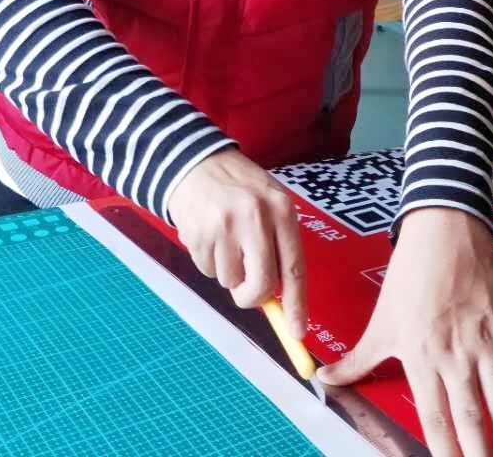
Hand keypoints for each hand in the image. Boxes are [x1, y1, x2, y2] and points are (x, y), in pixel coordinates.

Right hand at [169, 148, 306, 338]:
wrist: (195, 162)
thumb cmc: (240, 188)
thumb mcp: (270, 204)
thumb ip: (279, 245)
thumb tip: (281, 298)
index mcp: (282, 210)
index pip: (294, 267)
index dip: (297, 304)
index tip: (297, 330)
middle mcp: (256, 219)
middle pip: (261, 285)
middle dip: (253, 297)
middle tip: (246, 289)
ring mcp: (226, 228)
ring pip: (231, 282)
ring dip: (228, 272)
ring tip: (225, 239)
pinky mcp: (199, 236)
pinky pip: (208, 271)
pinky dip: (210, 262)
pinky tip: (210, 236)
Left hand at [316, 208, 492, 456]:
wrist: (445, 230)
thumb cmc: (411, 273)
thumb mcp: (381, 321)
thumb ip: (356, 359)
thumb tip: (324, 379)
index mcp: (421, 356)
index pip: (434, 419)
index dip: (444, 453)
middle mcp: (456, 355)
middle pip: (472, 420)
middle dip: (481, 456)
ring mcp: (487, 343)